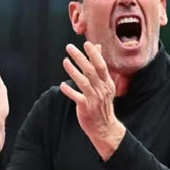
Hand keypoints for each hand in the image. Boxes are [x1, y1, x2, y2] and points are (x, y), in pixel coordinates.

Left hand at [59, 41, 125, 160]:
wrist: (104, 126)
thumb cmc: (102, 103)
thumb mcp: (105, 84)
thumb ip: (100, 66)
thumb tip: (98, 47)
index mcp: (107, 83)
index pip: (101, 65)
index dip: (94, 54)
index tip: (86, 43)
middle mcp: (102, 89)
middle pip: (90, 70)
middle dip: (80, 58)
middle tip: (69, 47)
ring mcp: (94, 99)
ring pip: (83, 82)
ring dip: (73, 71)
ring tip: (65, 61)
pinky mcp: (86, 108)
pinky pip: (77, 97)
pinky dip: (69, 91)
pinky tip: (62, 85)